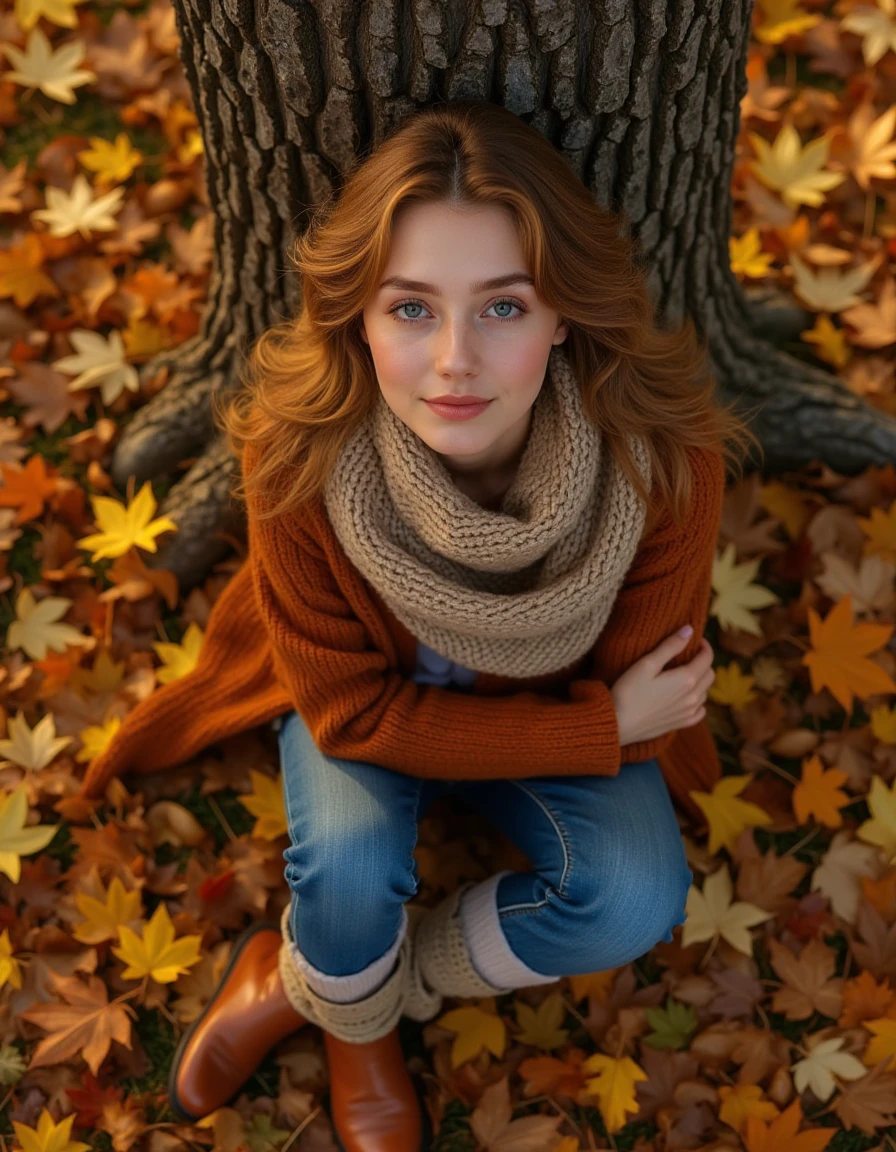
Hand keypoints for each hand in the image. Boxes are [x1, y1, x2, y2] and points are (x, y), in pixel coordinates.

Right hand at [610, 630, 713, 745]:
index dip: (704, 646)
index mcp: (686, 679)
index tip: (695, 640)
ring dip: (700, 680)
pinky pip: (700, 711)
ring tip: (685, 673)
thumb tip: (689, 630)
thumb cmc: (628, 692)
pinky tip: (686, 697)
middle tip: (689, 655)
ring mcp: (688, 712)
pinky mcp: (681, 724)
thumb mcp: (647, 664)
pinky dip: (698, 701)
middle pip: (710, 674)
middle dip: (703, 662)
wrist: (617, 724)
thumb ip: (670, 646)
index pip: (707, 658)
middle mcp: (693, 697)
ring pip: (705, 692)